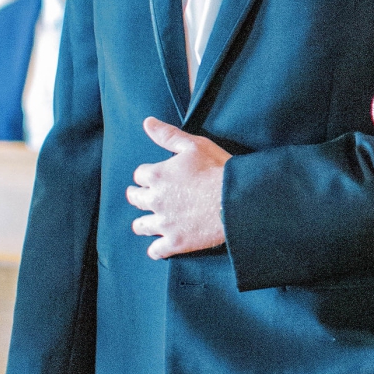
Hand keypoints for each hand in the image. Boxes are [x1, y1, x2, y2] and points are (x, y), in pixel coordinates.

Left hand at [125, 117, 229, 257]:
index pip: (139, 175)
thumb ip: (168, 135)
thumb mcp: (194, 145)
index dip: (149, 175)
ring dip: (144, 222)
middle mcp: (155, 200)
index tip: (157, 176)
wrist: (237, 199)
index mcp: (157, 175)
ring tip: (152, 221)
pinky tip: (161, 246)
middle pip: (135, 199)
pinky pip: (156, 251)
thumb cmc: (218, 169)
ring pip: (140, 225)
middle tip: (150, 197)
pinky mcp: (176, 242)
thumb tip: (147, 122)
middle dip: (140, 196)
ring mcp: (164, 223)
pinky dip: (157, 249)